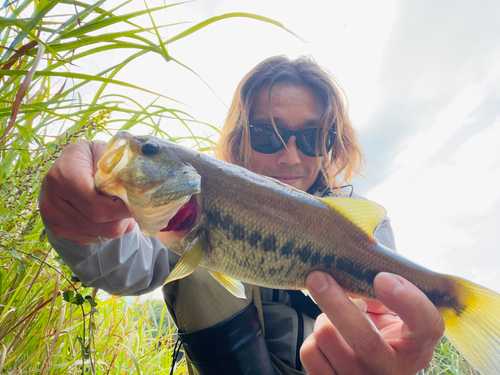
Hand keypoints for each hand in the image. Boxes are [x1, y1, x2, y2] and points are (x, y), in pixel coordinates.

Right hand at [40, 140, 134, 244]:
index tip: (139, 202)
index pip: (98, 207)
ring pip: (101, 235)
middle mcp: (51, 202)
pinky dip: (107, 228)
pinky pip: (95, 238)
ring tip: (119, 205)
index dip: (123, 208)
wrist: (68, 163)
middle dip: (124, 218)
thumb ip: (120, 170)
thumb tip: (137, 192)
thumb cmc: (92, 156)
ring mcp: (54, 220)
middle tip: (133, 205)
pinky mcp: (60, 231)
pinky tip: (107, 212)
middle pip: (102, 225)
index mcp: (62, 177)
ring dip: (117, 223)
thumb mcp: (106, 153)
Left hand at [300, 272, 444, 374]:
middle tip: (319, 276)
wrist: (374, 369)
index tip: (382, 277)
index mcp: (416, 346)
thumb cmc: (385, 333)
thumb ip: (385, 291)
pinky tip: (327, 337)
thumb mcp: (395, 313)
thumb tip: (358, 266)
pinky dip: (312, 338)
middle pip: (364, 339)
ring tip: (334, 317)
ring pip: (327, 337)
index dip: (407, 300)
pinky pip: (309, 352)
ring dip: (324, 318)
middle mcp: (392, 370)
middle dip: (336, 302)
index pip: (426, 325)